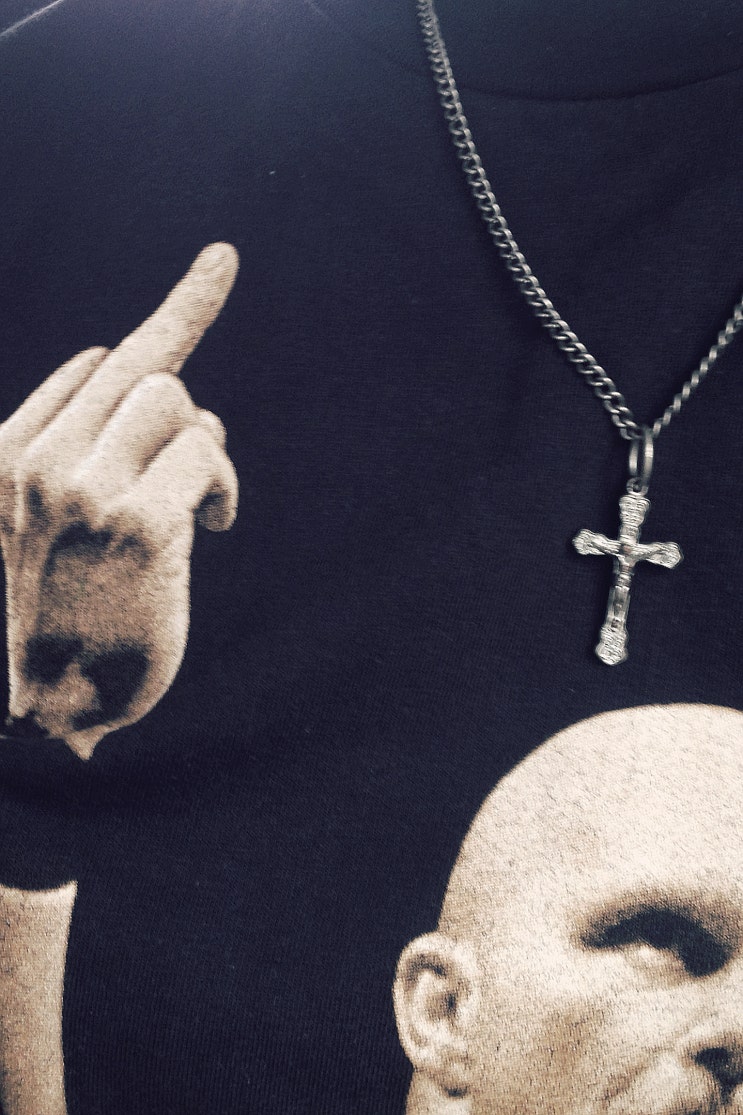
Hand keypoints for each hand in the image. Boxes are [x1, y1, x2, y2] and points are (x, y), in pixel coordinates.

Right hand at [0, 243, 239, 758]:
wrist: (42, 716)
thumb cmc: (59, 618)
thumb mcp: (47, 526)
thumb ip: (87, 453)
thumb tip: (174, 400)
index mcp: (4, 455)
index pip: (96, 362)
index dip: (178, 310)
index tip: (225, 260)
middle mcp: (35, 461)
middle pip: (145, 371)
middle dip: (186, 411)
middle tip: (195, 474)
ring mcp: (82, 488)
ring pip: (175, 402)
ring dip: (202, 448)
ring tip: (198, 502)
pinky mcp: (137, 522)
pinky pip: (205, 452)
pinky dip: (220, 482)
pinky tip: (212, 521)